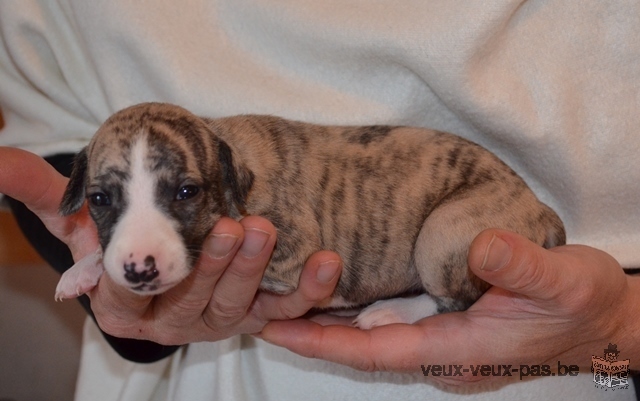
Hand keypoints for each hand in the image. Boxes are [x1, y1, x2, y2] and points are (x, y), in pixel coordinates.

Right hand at [90, 215, 341, 344]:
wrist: (164, 263)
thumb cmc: (121, 240)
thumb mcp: (78, 222)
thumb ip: (39, 193)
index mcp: (126, 305)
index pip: (122, 299)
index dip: (126, 283)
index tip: (131, 262)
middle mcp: (173, 317)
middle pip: (191, 299)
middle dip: (210, 266)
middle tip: (226, 226)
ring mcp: (218, 318)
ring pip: (238, 303)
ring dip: (253, 268)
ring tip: (263, 229)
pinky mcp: (255, 313)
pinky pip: (285, 311)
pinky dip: (306, 291)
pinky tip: (325, 265)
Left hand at [261, 228, 639, 385]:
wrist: (601, 318)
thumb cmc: (581, 302)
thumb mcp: (561, 279)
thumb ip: (521, 266)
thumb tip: (482, 247)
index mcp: (460, 350)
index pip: (378, 351)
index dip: (326, 344)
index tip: (277, 330)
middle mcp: (442, 353)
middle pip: (364, 348)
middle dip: (312, 335)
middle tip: (260, 311)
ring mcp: (444, 343)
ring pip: (373, 338)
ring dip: (328, 325)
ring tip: (282, 302)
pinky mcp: (448, 329)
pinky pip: (389, 326)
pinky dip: (355, 315)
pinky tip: (334, 295)